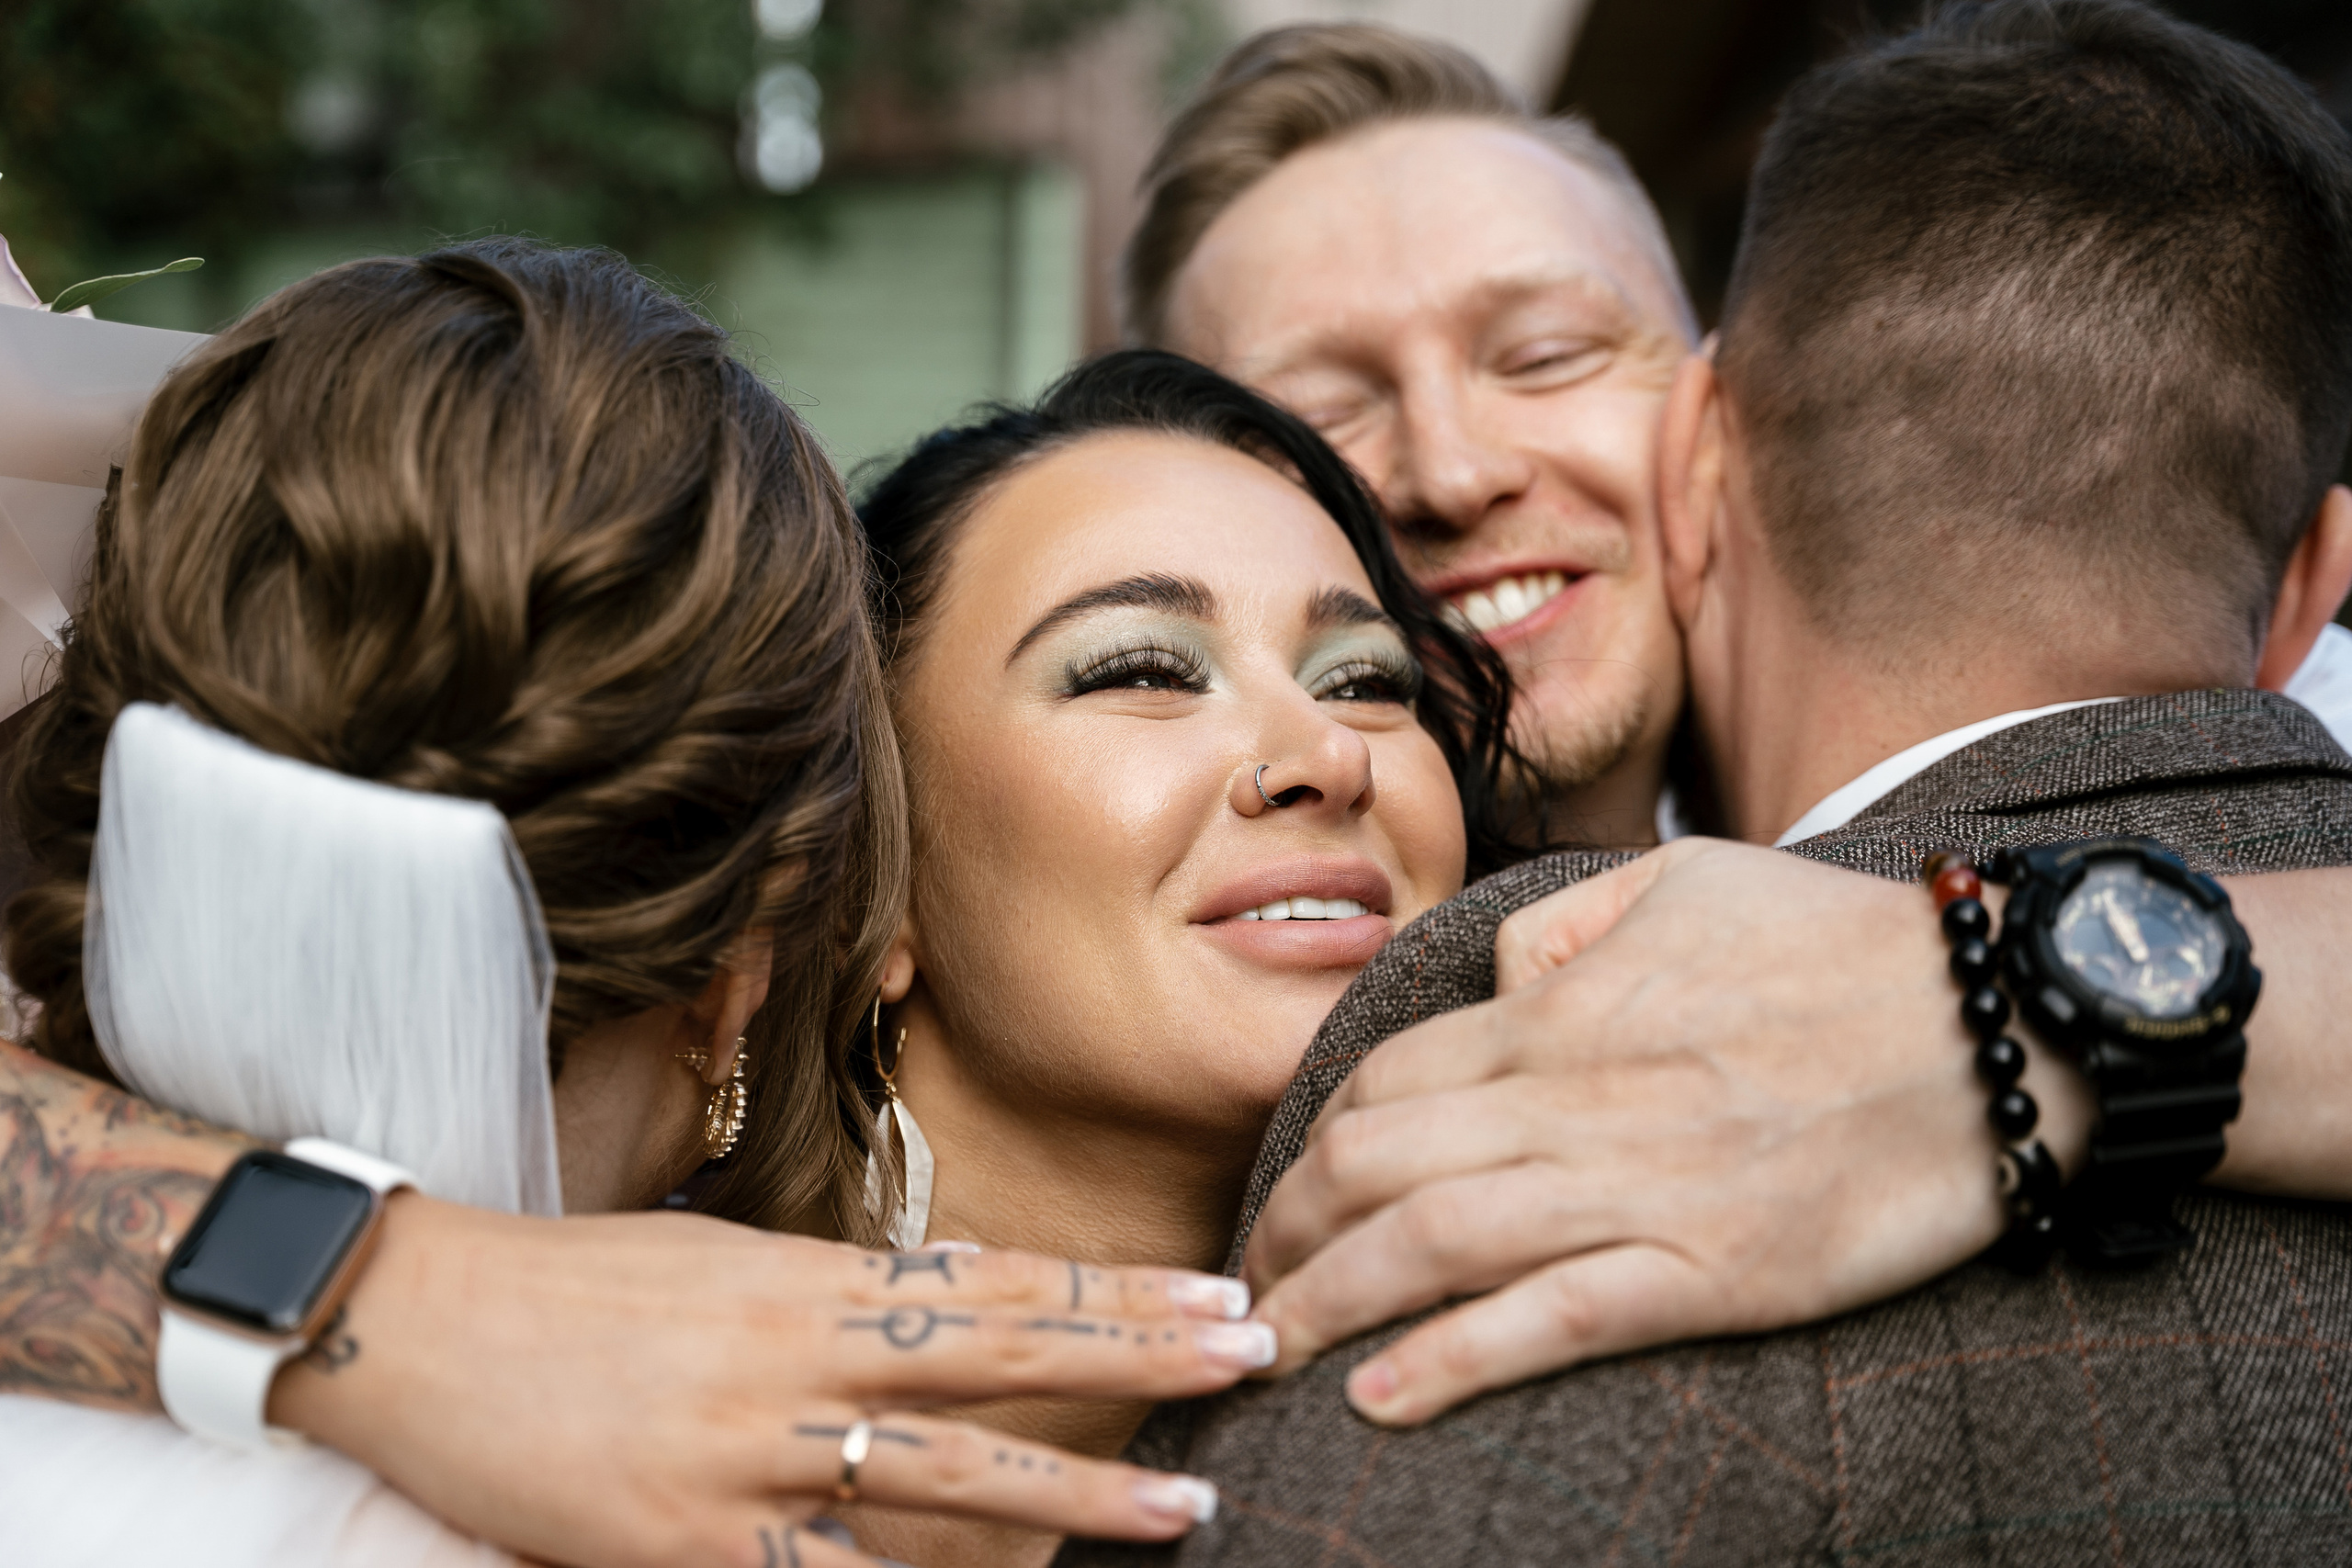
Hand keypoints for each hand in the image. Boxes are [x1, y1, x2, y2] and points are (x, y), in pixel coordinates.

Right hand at [275, 1200, 1267, 1567]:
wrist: (412, 1318)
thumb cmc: (576, 1286)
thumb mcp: (721, 1260)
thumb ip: (836, 1294)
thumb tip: (950, 1307)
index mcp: (804, 1274)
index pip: (993, 1279)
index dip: (1112, 1291)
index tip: (1215, 1291)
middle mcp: (793, 1355)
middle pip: (998, 1357)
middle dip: (1136, 1360)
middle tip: (1254, 1350)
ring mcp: (743, 1454)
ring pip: (942, 1477)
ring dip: (1073, 1495)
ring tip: (1181, 1507)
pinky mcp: (683, 1543)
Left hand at [1243, 838, 2090, 1425]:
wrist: (2001, 1018)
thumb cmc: (1845, 946)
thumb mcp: (1687, 883)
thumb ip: (1569, 928)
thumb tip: (1506, 986)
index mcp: (1565, 1013)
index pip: (1383, 1081)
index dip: (1309, 1150)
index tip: (1283, 1201)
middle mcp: (1578, 1098)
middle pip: (1373, 1164)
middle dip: (1283, 1236)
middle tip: (1243, 1295)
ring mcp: (1642, 1187)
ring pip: (1433, 1244)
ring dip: (1327, 1302)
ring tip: (1265, 1354)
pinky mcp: (1717, 1269)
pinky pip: (1555, 1318)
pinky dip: (1455, 1360)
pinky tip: (1380, 1400)